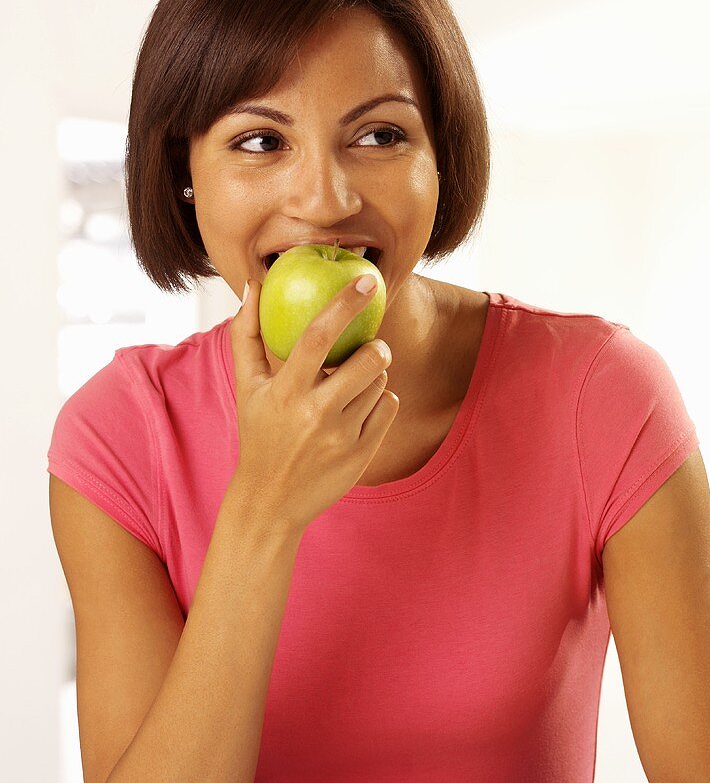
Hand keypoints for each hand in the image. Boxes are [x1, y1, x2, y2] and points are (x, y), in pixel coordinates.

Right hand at [229, 274, 398, 532]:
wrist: (271, 501)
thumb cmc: (259, 434)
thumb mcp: (246, 387)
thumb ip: (246, 334)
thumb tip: (253, 284)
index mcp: (286, 392)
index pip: (319, 337)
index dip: (345, 304)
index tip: (368, 281)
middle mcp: (316, 413)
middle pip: (368, 360)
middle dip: (376, 347)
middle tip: (367, 349)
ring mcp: (342, 436)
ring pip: (380, 383)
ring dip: (373, 377)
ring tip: (349, 389)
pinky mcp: (362, 453)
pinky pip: (388, 406)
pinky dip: (379, 401)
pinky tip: (357, 410)